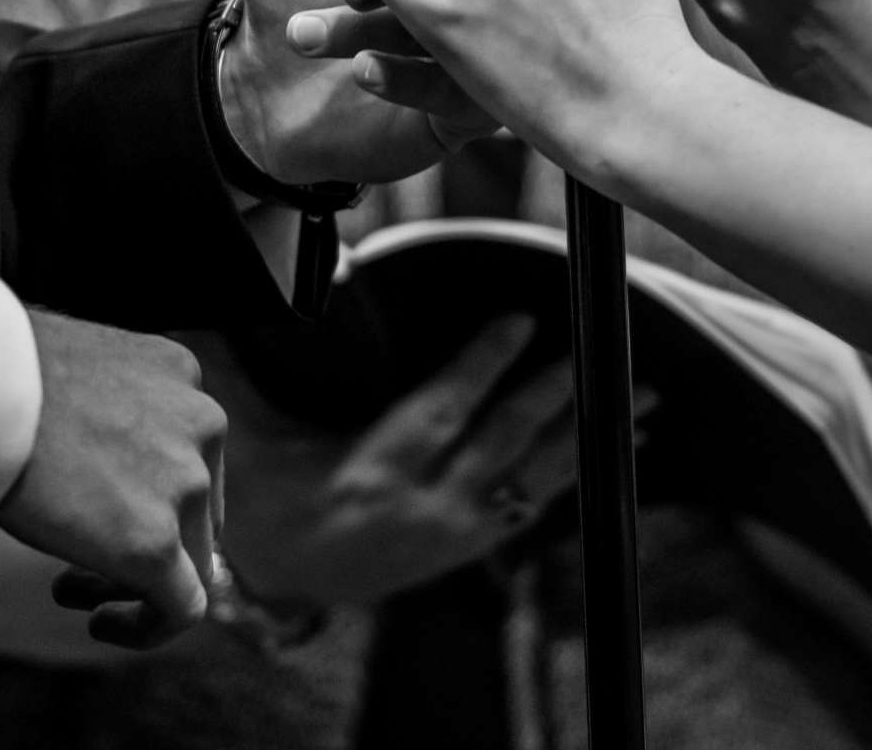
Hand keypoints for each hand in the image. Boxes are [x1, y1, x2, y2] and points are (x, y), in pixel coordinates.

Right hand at [0, 312, 226, 649]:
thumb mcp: (73, 370)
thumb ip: (103, 408)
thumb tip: (88, 453)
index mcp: (178, 374)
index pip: (188, 454)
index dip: (148, 495)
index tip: (96, 510)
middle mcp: (200, 423)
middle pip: (195, 510)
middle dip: (144, 541)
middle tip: (77, 560)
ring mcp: (186, 482)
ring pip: (189, 559)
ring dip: (132, 581)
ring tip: (69, 589)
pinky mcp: (155, 540)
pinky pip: (181, 608)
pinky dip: (148, 627)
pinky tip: (101, 624)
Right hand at [204, 316, 601, 607]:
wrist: (274, 578)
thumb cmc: (259, 495)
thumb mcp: (248, 433)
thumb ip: (244, 362)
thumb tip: (225, 292)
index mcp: (370, 472)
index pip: (438, 414)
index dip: (481, 368)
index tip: (519, 321)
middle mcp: (423, 506)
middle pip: (502, 445)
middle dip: (555, 396)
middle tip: (601, 355)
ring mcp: (455, 531)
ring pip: (535, 478)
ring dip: (591, 437)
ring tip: (646, 401)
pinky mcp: (473, 542)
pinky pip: (538, 502)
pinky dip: (581, 470)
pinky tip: (621, 445)